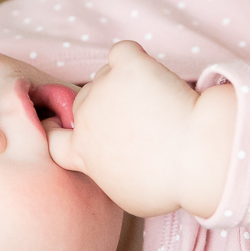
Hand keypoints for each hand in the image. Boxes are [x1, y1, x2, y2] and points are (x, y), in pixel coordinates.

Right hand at [46, 41, 231, 218]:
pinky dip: (134, 60)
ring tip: (156, 106)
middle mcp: (86, 119)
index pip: (51, 139)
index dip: (57, 131)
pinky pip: (122, 53)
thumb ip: (107, 176)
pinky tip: (151, 75)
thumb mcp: (128, 197)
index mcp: (82, 153)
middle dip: (104, 109)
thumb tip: (110, 165)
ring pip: (105, 78)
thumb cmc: (170, 183)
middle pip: (83, 103)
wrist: (198, 156)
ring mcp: (105, 88)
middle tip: (138, 121)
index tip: (71, 129)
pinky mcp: (129, 66)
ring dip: (122, 87)